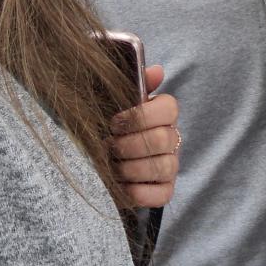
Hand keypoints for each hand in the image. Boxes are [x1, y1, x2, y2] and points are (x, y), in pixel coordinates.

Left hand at [108, 65, 179, 207]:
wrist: (93, 158)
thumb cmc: (104, 126)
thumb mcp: (111, 102)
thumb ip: (131, 85)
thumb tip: (155, 71)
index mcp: (162, 114)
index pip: (170, 108)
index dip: (141, 116)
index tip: (114, 122)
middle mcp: (172, 138)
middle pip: (164, 139)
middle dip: (129, 145)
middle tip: (107, 146)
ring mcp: (170, 165)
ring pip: (163, 167)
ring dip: (130, 168)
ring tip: (110, 166)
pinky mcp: (165, 190)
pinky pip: (162, 194)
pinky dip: (138, 192)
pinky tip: (120, 186)